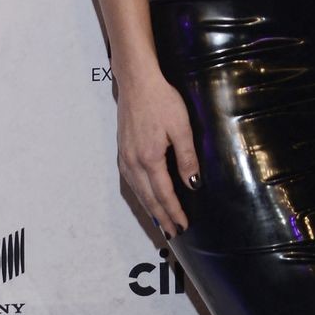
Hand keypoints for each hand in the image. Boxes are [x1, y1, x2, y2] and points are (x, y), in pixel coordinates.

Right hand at [117, 75, 198, 238]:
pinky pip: (130, 181)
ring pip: (137, 192)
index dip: (174, 212)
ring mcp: (125, 156)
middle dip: (161, 217)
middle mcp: (133, 161)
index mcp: (149, 158)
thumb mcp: (181, 127)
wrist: (137, 82)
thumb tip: (192, 184)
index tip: (183, 225)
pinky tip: (145, 199)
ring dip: (149, 210)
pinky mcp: (122, 150)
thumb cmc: (161, 100)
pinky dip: (139, 196)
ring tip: (160, 223)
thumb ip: (187, 158)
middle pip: (148, 198)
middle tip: (173, 233)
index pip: (164, 194)